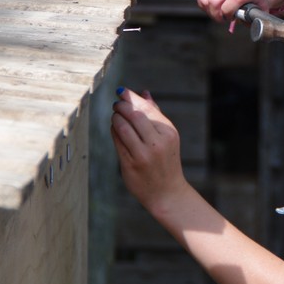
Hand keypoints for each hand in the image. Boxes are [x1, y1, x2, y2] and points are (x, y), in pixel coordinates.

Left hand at [110, 88, 187, 210]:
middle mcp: (157, 143)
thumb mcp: (167, 137)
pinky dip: (114, 130)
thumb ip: (155, 114)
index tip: (122, 91)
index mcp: (168, 132)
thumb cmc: (166, 160)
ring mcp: (143, 154)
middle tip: (117, 103)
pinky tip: (115, 128)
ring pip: (122, 127)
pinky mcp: (130, 164)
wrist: (167, 192)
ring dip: (116, 118)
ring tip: (115, 115)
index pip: (147, 108)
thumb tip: (144, 93)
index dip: (132, 97)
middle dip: (122, 106)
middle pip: (134, 115)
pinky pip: (117, 141)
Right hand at [196, 0, 274, 22]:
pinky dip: (203, 2)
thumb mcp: (259, 12)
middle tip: (221, 17)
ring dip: (208, 9)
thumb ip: (252, 19)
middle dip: (215, 14)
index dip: (228, 12)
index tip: (229, 18)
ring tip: (217, 11)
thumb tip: (244, 22)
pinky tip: (212, 3)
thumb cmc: (255, 0)